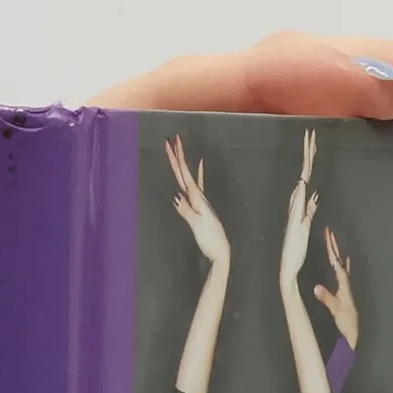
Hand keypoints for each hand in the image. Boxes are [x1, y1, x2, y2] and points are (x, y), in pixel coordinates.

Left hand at [0, 35, 392, 392]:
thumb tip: (147, 374)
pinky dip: (342, 292)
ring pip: (268, 213)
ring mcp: (125, 309)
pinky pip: (261, 314)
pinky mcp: (149, 385)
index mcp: (29, 214)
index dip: (304, 77)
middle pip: (249, 133)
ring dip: (378, 187)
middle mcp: (86, 239)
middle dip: (378, 107)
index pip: (185, 101)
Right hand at [167, 136, 227, 264]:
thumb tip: (176, 197)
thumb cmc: (210, 241)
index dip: (178, 159)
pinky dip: (199, 174)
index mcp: (198, 200)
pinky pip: (198, 186)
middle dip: (178, 157)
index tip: (172, 144)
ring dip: (183, 163)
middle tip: (171, 140)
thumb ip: (187, 212)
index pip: (185, 175)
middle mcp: (200, 197)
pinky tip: (202, 163)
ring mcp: (201, 202)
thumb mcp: (198, 226)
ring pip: (189, 177)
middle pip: (185, 173)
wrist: (220, 252)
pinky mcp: (202, 207)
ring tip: (178, 149)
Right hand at [312, 226, 359, 349]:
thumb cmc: (346, 321)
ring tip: (332, 240)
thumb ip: (326, 298)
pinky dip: (342, 263)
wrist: (354, 332)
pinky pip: (342, 272)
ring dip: (336, 251)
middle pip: (339, 259)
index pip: (336, 261)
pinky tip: (345, 260)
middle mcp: (345, 281)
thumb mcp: (335, 309)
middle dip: (333, 245)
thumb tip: (316, 287)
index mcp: (343, 283)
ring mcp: (346, 285)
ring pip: (340, 263)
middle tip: (329, 231)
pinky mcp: (345, 291)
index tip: (328, 235)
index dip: (332, 248)